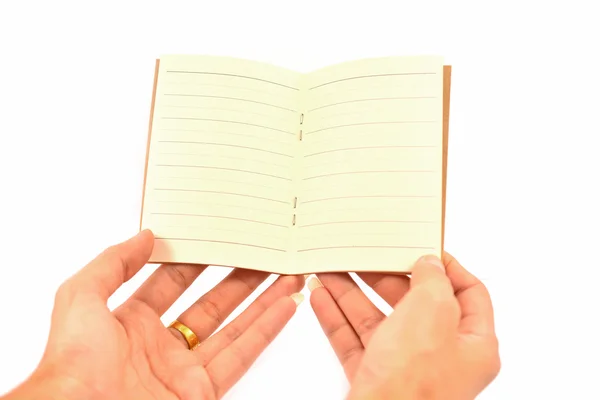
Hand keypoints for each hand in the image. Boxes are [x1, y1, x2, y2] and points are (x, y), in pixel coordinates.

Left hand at [3, 230, 304, 399]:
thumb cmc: (71, 366)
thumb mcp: (80, 298)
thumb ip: (112, 263)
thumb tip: (146, 235)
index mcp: (129, 323)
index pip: (171, 281)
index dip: (195, 259)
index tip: (218, 238)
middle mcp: (159, 346)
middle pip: (210, 303)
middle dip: (237, 278)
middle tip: (260, 254)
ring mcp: (183, 370)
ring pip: (233, 327)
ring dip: (262, 301)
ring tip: (285, 275)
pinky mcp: (202, 392)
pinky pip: (242, 355)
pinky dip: (267, 330)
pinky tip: (286, 307)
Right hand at [309, 252, 499, 399]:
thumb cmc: (415, 383)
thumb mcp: (432, 313)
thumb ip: (432, 281)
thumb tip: (429, 263)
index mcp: (472, 344)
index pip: (468, 294)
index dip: (448, 267)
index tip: (422, 247)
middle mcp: (442, 356)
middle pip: (414, 304)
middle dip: (383, 278)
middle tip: (363, 257)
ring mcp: (406, 369)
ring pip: (378, 321)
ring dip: (352, 294)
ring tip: (330, 271)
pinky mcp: (376, 378)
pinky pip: (355, 341)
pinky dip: (337, 319)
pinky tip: (320, 298)